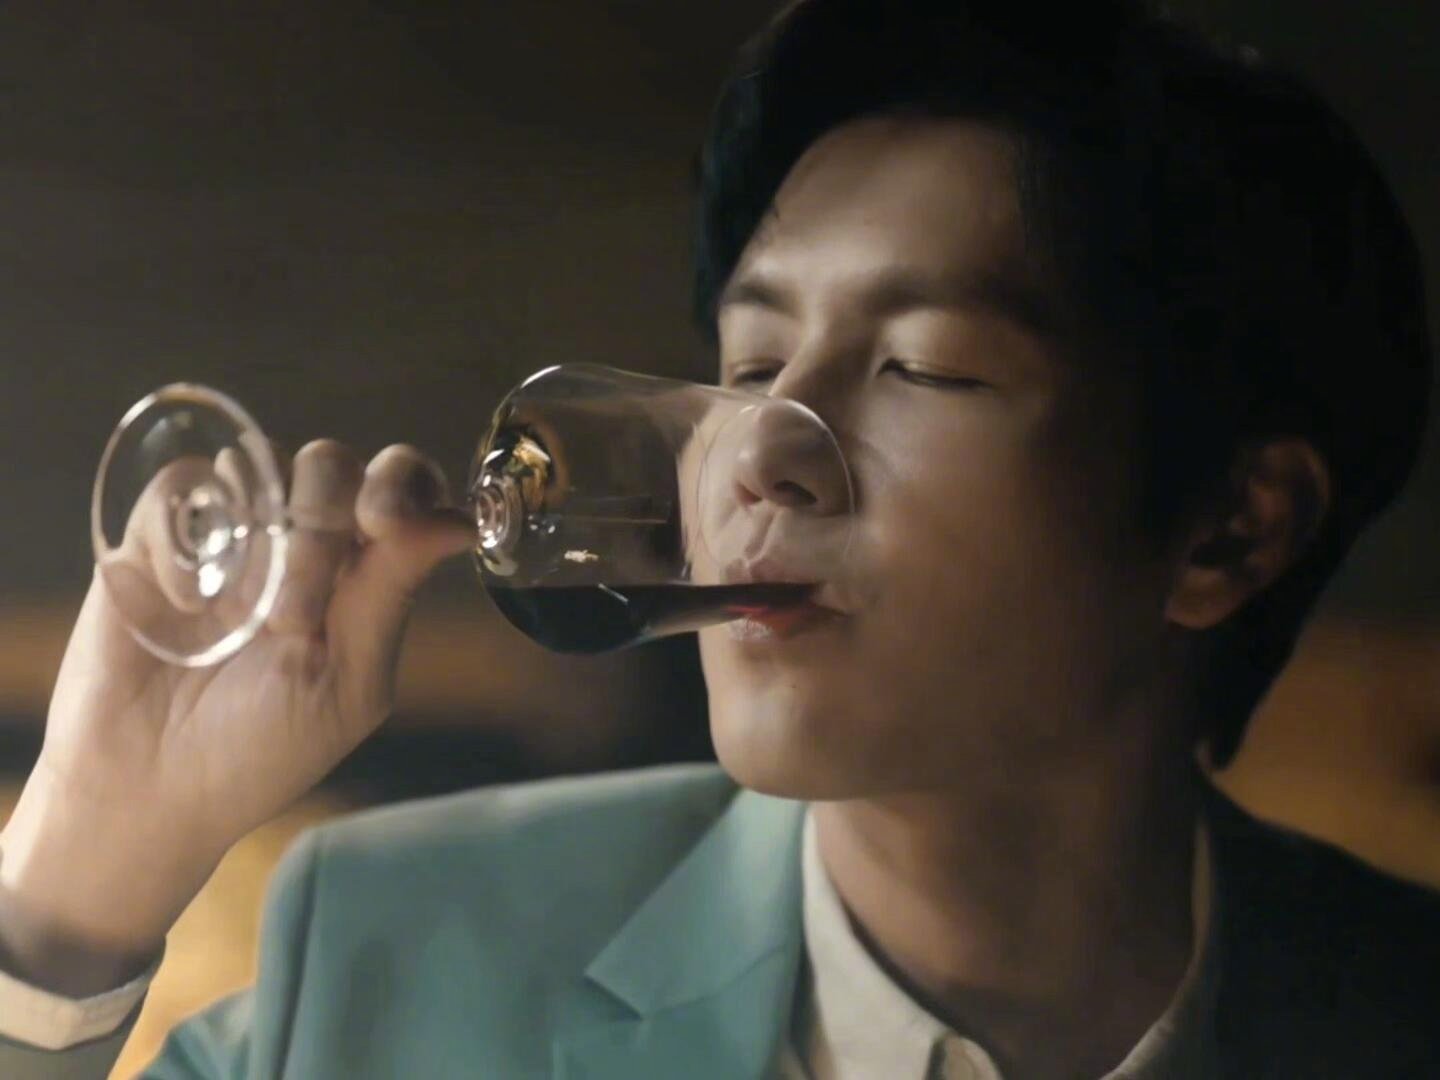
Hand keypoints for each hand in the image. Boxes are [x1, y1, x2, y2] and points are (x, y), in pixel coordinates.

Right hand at [0, 439, 472, 991]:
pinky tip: (185, 606)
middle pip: (335, 466)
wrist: (145, 787)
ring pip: (266, 460)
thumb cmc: (261, 749)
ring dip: (270, 532)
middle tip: (297, 614)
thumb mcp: (346, 683)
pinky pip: (184, 485)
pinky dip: (190, 541)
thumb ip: (394, 592)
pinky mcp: (158, 532)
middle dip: (328, 524)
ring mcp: (231, 531)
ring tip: (254, 619)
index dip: (404, 484)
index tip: (387, 521)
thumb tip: (461, 523)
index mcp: (363, 573)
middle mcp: (303, 540)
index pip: (403, 487)